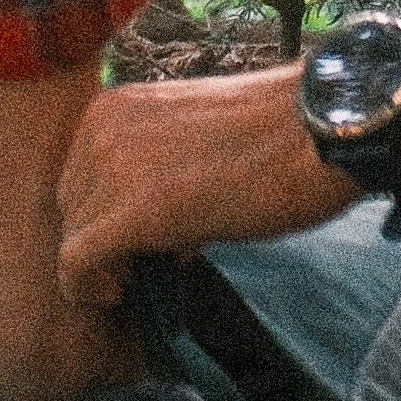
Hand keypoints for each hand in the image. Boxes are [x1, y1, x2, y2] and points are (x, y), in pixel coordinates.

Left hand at [52, 62, 341, 317]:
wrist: (327, 128)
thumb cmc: (285, 131)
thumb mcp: (198, 134)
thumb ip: (158, 164)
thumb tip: (149, 223)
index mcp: (117, 105)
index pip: (80, 174)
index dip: (105, 213)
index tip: (138, 238)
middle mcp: (102, 129)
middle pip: (73, 205)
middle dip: (102, 237)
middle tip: (145, 260)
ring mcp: (113, 168)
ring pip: (73, 236)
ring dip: (103, 264)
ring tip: (147, 273)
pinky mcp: (132, 213)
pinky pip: (76, 264)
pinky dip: (87, 288)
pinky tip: (116, 295)